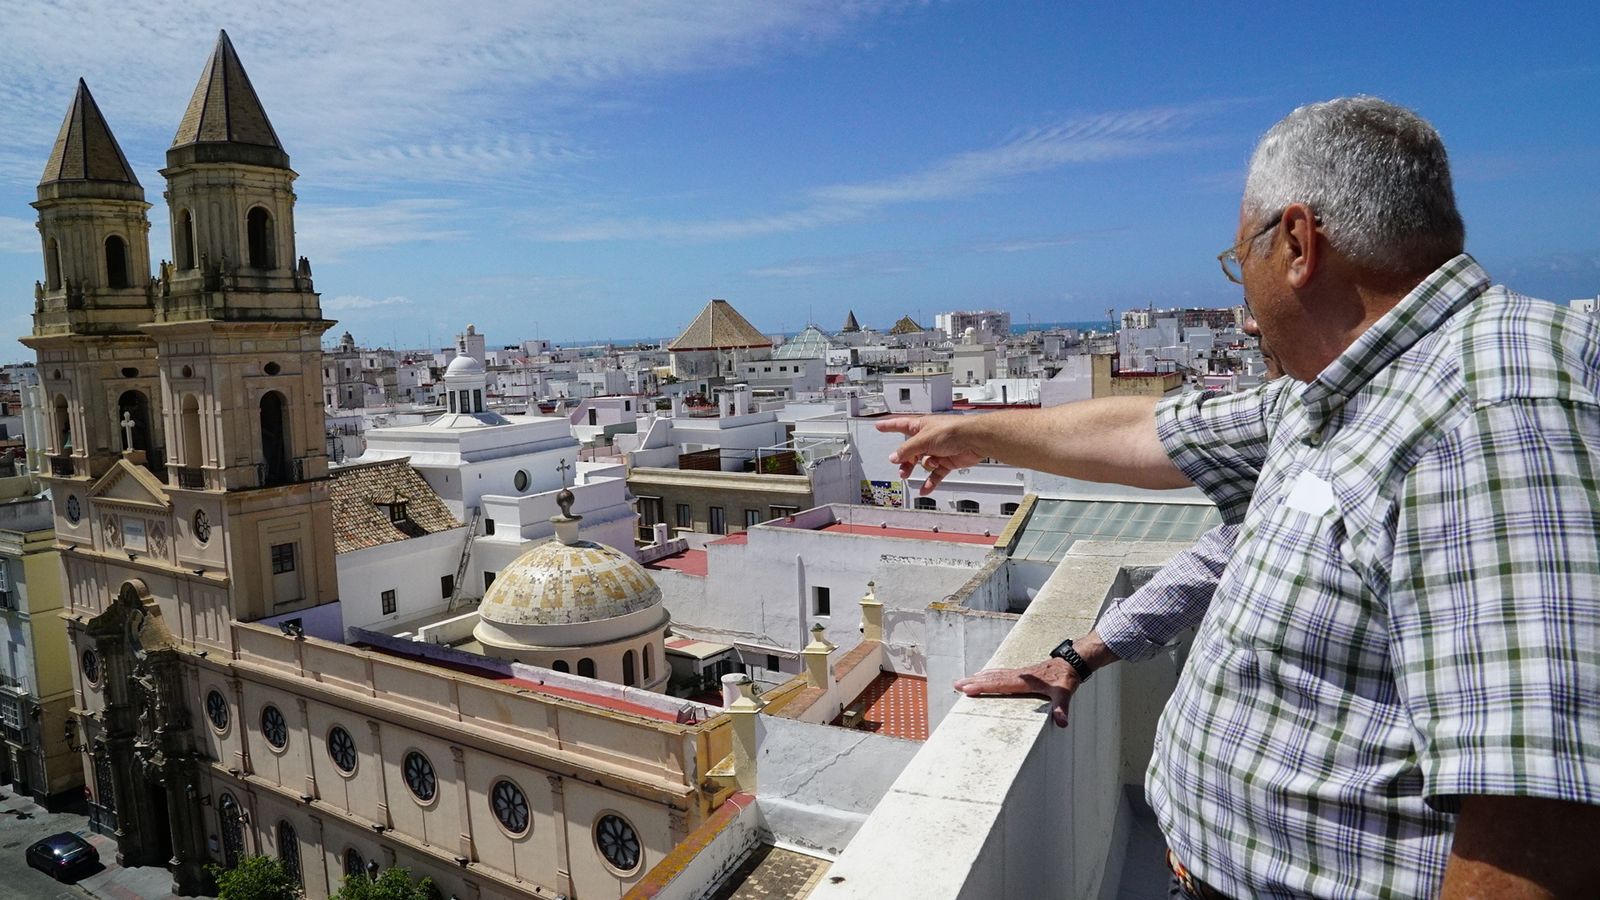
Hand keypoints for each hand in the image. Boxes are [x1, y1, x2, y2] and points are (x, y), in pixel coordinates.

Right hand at [876, 415, 983, 493]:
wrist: (974, 439)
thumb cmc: (952, 431)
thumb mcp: (923, 440)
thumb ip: (907, 450)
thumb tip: (894, 457)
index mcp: (921, 426)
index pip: (900, 424)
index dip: (889, 426)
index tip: (880, 426)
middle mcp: (929, 437)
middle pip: (911, 450)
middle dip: (905, 460)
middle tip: (900, 468)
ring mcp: (938, 450)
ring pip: (922, 463)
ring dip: (917, 469)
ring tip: (909, 475)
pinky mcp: (947, 461)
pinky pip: (935, 474)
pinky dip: (930, 482)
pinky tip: (925, 489)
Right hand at [953, 658, 1080, 727]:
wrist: (1072, 662)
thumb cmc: (1067, 678)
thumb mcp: (1065, 694)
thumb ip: (1062, 708)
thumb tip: (1062, 723)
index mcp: (1024, 681)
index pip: (1000, 684)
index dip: (983, 687)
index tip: (967, 689)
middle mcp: (1018, 675)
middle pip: (992, 678)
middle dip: (973, 682)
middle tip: (956, 684)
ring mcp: (1019, 673)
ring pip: (994, 674)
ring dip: (978, 677)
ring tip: (963, 680)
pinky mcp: (1021, 673)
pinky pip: (1000, 673)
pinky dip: (989, 674)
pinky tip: (984, 675)